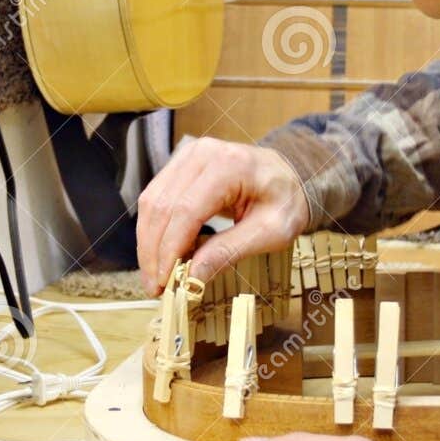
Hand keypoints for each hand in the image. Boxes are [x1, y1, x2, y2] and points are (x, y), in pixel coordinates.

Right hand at [136, 138, 309, 294]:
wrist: (291, 176)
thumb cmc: (286, 202)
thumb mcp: (271, 232)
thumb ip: (230, 251)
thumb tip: (192, 277)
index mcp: (229, 166)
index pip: (186, 210)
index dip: (170, 249)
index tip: (165, 282)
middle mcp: (202, 153)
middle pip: (162, 206)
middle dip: (153, 251)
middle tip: (155, 287)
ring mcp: (188, 155)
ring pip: (151, 202)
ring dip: (148, 243)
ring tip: (155, 275)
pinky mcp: (181, 164)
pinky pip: (156, 197)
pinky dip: (154, 229)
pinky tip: (161, 254)